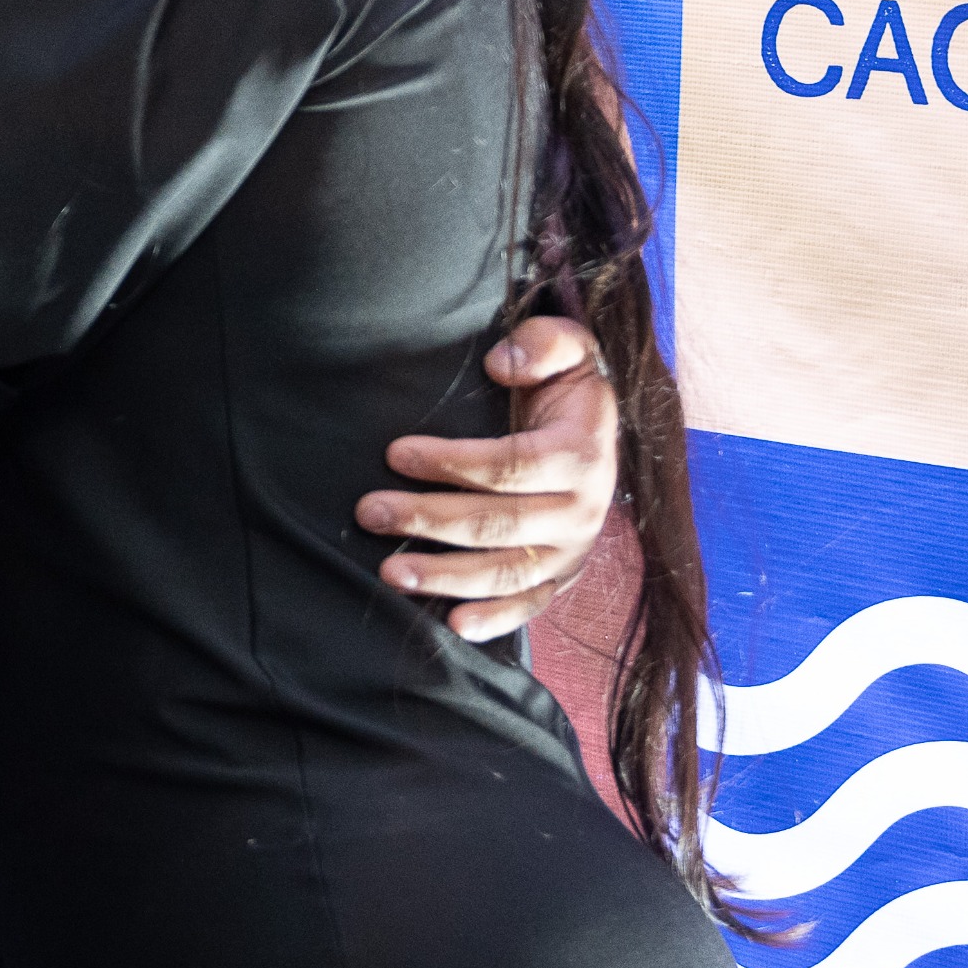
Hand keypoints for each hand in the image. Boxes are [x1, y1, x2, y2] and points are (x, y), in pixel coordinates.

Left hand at [356, 315, 621, 641]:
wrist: (599, 427)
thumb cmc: (566, 383)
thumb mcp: (569, 346)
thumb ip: (542, 343)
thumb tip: (502, 363)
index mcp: (581, 455)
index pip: (508, 466)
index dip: (450, 462)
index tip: (395, 453)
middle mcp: (583, 510)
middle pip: (497, 524)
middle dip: (427, 519)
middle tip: (368, 511)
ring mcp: (573, 549)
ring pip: (506, 572)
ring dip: (446, 576)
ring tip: (388, 573)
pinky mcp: (562, 573)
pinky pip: (531, 604)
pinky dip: (495, 619)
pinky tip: (453, 624)